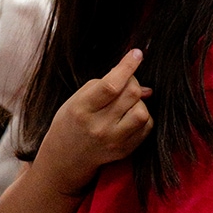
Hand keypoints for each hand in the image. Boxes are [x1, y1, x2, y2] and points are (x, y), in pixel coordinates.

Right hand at [35, 48, 151, 196]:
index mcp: (82, 109)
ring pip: (142, 111)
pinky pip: (146, 127)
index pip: (111, 85)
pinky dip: (142, 116)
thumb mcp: (78, 99)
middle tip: (125, 81)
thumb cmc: (71, 122)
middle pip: (131, 94)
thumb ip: (106, 86)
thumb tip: (143, 85)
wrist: (66, 158)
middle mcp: (98, 127)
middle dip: (132, 81)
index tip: (137, 54)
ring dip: (138, 101)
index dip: (127, 67)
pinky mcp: (125, 150)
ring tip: (126, 102)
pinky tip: (129, 115)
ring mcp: (113, 141)